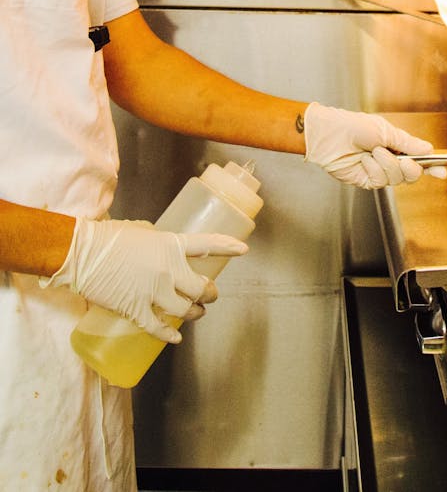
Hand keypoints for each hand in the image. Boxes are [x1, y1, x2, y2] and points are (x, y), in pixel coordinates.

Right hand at [43, 218, 247, 343]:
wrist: (80, 253)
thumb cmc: (108, 237)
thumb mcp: (143, 231)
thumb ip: (160, 241)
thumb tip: (165, 249)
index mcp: (171, 245)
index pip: (207, 246)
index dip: (228, 248)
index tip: (243, 251)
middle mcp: (168, 270)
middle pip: (202, 288)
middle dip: (210, 294)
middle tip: (210, 295)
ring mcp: (153, 291)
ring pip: (186, 310)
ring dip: (195, 314)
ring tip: (196, 313)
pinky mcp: (136, 309)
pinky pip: (157, 327)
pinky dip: (168, 335)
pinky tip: (175, 338)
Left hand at [302, 102, 446, 187]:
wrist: (329, 134)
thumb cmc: (353, 126)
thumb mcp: (386, 131)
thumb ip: (409, 143)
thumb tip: (429, 150)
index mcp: (398, 146)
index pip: (420, 159)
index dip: (432, 166)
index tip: (443, 172)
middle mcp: (391, 161)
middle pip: (412, 174)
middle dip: (410, 167)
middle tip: (403, 159)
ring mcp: (379, 172)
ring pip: (397, 178)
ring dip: (387, 164)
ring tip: (374, 151)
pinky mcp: (367, 181)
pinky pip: (380, 181)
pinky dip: (374, 169)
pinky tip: (365, 160)